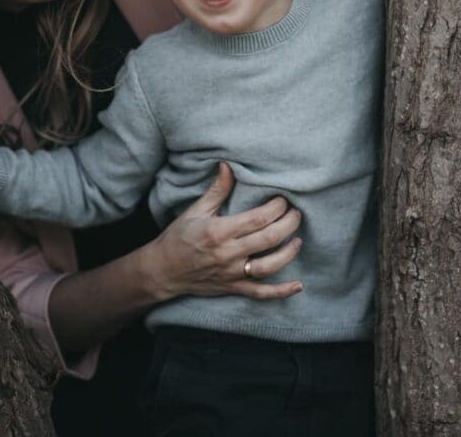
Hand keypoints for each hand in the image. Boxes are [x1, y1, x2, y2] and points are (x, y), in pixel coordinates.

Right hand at [145, 162, 303, 300]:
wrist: (162, 270)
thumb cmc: (178, 237)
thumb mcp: (195, 210)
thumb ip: (217, 190)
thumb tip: (228, 165)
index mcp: (219, 231)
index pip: (257, 219)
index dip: (276, 208)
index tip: (283, 199)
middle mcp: (227, 253)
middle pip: (268, 238)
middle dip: (288, 224)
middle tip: (296, 214)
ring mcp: (231, 274)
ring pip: (269, 266)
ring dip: (288, 253)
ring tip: (298, 240)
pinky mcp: (233, 288)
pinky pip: (261, 293)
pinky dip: (281, 292)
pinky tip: (298, 285)